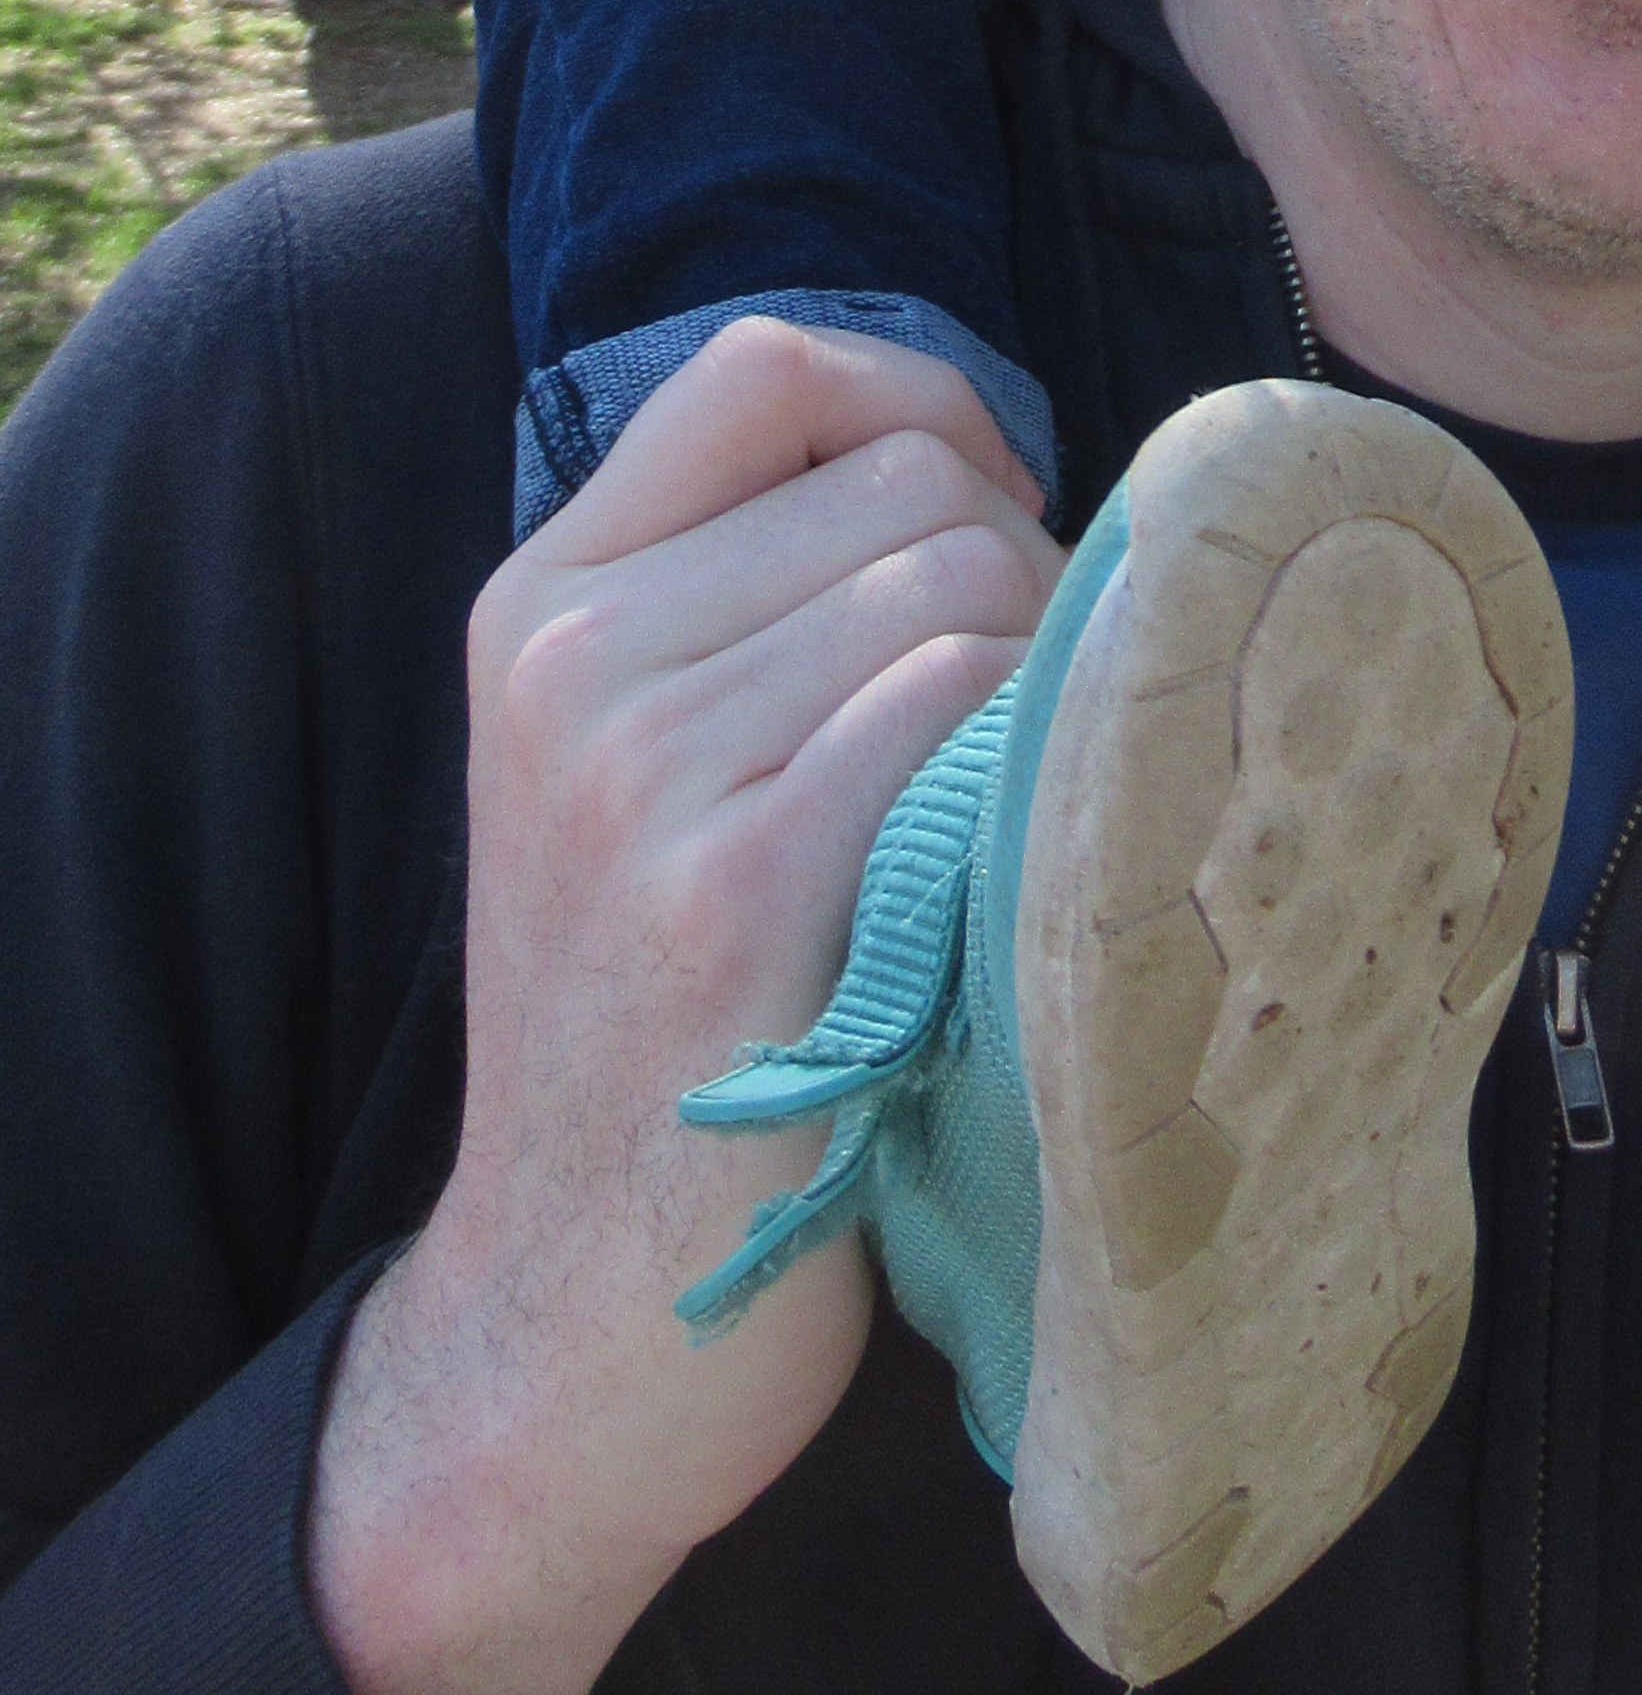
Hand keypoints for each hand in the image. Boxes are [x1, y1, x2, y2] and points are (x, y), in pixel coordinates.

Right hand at [307, 321, 1059, 1694]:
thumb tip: (984, 467)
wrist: (569, 1329)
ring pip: (963, 580)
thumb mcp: (638, 775)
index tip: (992, 518)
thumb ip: (752, 603)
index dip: (924, 403)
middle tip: (1019, 729)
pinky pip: (964, 708)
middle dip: (1021, 567)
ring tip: (1011, 809)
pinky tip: (1009, 872)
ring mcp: (642, 773)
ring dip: (1048, 674)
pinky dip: (1032, 764)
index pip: (767, 365)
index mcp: (540, 604)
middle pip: (908, 476)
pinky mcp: (736, 892)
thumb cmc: (669, 1032)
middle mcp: (572, 662)